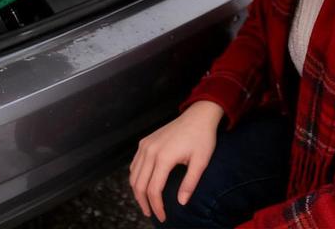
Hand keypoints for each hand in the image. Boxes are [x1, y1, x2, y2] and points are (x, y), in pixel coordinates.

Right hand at [129, 100, 224, 222]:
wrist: (197, 116)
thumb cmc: (201, 139)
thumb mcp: (200, 162)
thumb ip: (190, 183)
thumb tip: (181, 203)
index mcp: (163, 157)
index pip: (154, 189)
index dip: (157, 206)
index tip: (163, 217)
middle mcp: (150, 150)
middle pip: (139, 184)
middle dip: (144, 203)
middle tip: (152, 215)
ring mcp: (146, 144)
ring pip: (133, 174)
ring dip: (137, 191)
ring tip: (147, 203)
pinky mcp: (145, 141)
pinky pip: (134, 163)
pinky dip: (136, 177)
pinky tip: (143, 184)